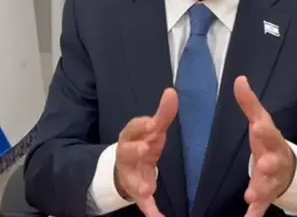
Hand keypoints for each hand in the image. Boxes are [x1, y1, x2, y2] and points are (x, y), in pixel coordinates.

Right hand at [114, 88, 177, 216]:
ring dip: (139, 183)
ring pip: (132, 179)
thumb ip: (163, 113)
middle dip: (135, 150)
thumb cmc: (142, 143)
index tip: (152, 122)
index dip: (142, 125)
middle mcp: (127, 154)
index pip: (134, 128)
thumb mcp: (152, 128)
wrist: (124, 169)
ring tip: (147, 188)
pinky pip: (142, 202)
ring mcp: (130, 174)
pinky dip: (149, 209)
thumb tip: (172, 91)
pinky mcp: (136, 191)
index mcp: (132, 136)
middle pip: (128, 151)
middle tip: (145, 149)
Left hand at [234, 76, 296, 216]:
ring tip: (251, 196)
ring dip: (259, 190)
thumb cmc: (269, 142)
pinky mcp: (267, 196)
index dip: (263, 129)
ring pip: (267, 186)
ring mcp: (272, 180)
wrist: (290, 170)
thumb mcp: (262, 122)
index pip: (268, 132)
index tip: (257, 125)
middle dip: (268, 164)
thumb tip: (239, 79)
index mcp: (272, 140)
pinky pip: (261, 208)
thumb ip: (249, 103)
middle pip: (272, 162)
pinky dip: (254, 214)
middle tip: (262, 165)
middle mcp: (275, 161)